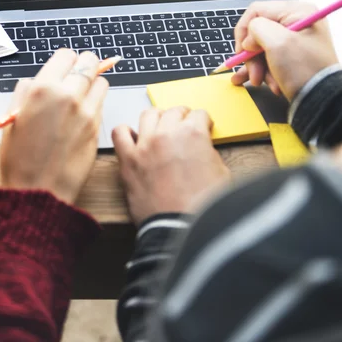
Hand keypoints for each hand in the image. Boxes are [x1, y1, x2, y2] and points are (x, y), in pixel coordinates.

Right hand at [0, 49, 108, 203]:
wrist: (39, 191)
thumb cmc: (20, 159)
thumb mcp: (12, 119)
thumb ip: (25, 92)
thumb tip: (36, 81)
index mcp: (43, 89)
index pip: (66, 55)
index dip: (65, 61)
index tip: (63, 67)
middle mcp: (68, 95)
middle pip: (89, 62)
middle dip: (84, 65)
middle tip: (77, 75)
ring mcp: (86, 111)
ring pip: (101, 81)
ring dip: (93, 83)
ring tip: (81, 95)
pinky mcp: (98, 126)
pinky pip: (102, 103)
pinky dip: (96, 102)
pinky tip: (82, 114)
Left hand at [112, 107, 229, 224]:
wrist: (181, 229)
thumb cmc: (203, 207)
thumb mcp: (221, 173)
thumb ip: (209, 152)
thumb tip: (202, 148)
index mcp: (193, 134)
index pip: (198, 114)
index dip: (202, 122)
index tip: (202, 127)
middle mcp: (167, 134)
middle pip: (174, 111)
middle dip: (182, 117)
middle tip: (183, 126)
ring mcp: (145, 145)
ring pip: (148, 115)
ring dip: (157, 118)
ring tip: (160, 127)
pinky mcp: (128, 160)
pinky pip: (119, 133)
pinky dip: (125, 132)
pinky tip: (133, 138)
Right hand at [231, 1, 338, 100]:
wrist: (323, 101)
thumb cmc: (304, 69)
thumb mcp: (277, 42)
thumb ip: (256, 29)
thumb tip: (249, 39)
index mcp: (297, 12)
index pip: (256, 11)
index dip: (244, 31)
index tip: (242, 51)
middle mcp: (297, 22)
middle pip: (258, 32)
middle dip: (252, 55)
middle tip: (254, 73)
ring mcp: (295, 40)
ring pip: (261, 48)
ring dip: (257, 66)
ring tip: (260, 81)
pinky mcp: (293, 57)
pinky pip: (270, 58)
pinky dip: (263, 71)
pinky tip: (259, 81)